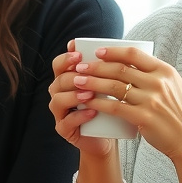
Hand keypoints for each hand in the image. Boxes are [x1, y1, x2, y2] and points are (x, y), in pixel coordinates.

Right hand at [48, 41, 116, 157]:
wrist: (109, 134)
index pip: (59, 64)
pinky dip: (79, 116)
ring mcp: (60, 112)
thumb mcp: (109, 85)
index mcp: (67, 80)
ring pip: (58, 100)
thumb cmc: (109, 106)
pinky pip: (66, 121)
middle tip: (87, 74)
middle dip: (72, 76)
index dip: (66, 58)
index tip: (79, 54)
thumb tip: (123, 48)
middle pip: (59, 80)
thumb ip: (108, 69)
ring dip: (74, 95)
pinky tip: (92, 112)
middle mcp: (59, 94)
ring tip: (91, 94)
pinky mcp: (64, 129)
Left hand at [77, 45, 181, 161]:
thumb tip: (128, 63)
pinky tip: (87, 101)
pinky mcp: (144, 117)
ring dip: (92, 83)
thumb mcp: (173, 87)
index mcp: (165, 71)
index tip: (97, 52)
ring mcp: (151, 100)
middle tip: (80, 67)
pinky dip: (99, 102)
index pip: (134, 54)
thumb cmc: (178, 114)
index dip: (113, 51)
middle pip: (120, 69)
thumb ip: (154, 75)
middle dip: (96, 66)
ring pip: (114, 86)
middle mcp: (159, 83)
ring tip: (77, 81)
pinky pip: (115, 107)